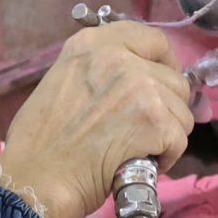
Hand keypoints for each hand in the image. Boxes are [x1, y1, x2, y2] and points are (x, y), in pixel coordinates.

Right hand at [0, 24, 192, 217]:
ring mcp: (140, 88)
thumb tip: (136, 82)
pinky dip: (166, 157)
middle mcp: (119, 58)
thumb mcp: (61, 82)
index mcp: (92, 44)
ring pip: (181, 111)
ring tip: (138, 149)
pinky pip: (179, 140)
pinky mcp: (154, 122)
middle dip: (166, 106)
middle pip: (173, 79)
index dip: (163, 63)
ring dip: (166, 134)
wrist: (36, 178)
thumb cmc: (39, 140)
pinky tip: (142, 163)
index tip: (160, 83)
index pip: (152, 40)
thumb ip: (99, 72)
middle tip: (144, 129)